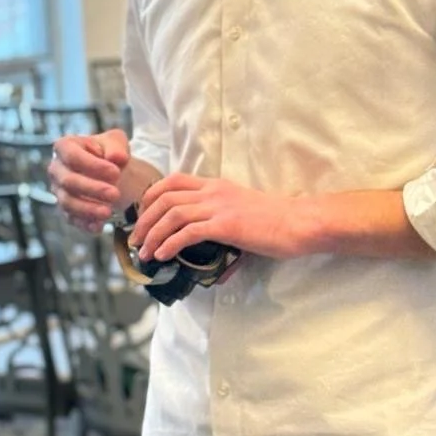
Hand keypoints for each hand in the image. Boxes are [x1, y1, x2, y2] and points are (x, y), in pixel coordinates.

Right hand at [47, 129, 130, 232]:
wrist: (110, 171)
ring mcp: (59, 191)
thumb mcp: (116, 142)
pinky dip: (85, 224)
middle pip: (68, 181)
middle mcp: (56, 169)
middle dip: (92, 189)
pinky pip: (71, 219)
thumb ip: (117, 146)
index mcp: (64, 147)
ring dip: (88, 209)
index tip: (116, 173)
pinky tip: (99, 226)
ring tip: (108, 212)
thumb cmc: (108, 152)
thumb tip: (117, 158)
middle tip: (116, 194)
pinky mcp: (65, 209)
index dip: (93, 166)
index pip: (72, 156)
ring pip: (67, 203)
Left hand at [130, 173, 302, 261]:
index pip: (173, 181)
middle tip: (135, 239)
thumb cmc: (276, 220)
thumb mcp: (241, 211)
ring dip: (152, 233)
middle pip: (165, 197)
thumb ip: (220, 221)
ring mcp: (219, 207)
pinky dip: (169, 244)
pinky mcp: (226, 225)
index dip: (151, 196)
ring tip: (143, 252)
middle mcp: (213, 192)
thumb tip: (204, 245)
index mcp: (216, 185)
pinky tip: (162, 255)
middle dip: (144, 219)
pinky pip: (188, 233)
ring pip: (172, 214)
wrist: (300, 222)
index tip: (142, 214)